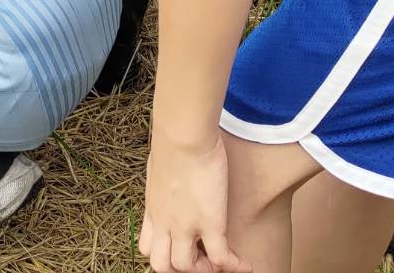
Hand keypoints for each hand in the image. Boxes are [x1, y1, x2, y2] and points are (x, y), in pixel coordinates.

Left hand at [139, 132, 249, 272]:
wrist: (182, 135)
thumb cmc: (173, 139)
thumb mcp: (161, 162)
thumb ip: (165, 174)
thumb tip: (173, 166)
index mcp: (153, 208)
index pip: (147, 246)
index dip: (164, 253)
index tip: (181, 247)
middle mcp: (164, 222)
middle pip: (161, 264)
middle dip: (181, 268)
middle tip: (201, 257)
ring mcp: (185, 225)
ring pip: (186, 266)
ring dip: (203, 268)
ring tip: (220, 261)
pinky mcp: (209, 222)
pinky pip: (221, 258)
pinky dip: (234, 266)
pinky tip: (246, 266)